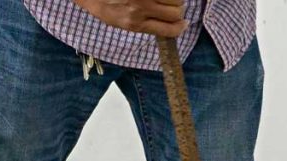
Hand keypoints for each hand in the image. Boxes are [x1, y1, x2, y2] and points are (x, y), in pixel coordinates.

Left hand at [73, 0, 187, 36]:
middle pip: (176, 12)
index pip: (169, 30)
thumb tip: (160, 23)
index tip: (183, 23)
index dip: (180, 27)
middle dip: (177, 9)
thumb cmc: (103, 4)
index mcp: (136, 24)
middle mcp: (143, 9)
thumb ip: (140, 23)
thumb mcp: (119, 22)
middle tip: (173, 6)